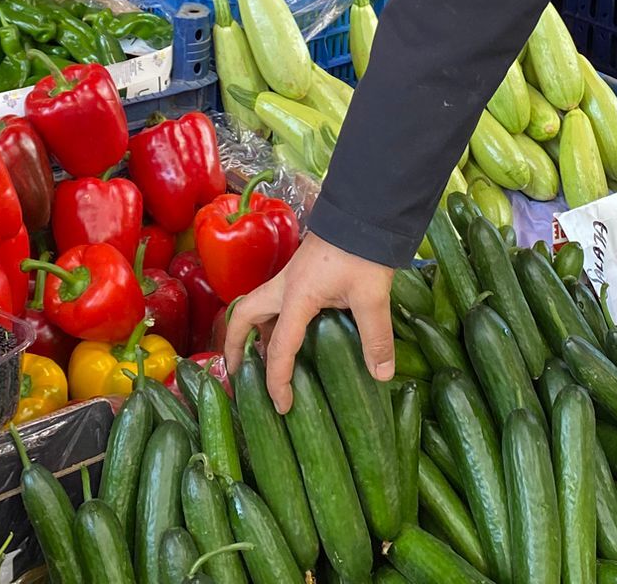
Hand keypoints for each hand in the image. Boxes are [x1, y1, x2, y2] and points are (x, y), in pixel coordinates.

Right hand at [221, 231, 394, 411]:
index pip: (279, 347)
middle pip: (243, 315)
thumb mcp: (372, 297)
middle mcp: (284, 286)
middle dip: (235, 345)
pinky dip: (270, 319)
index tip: (283, 405)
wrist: (365, 212)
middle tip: (237, 373)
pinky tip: (288, 332)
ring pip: (257, 305)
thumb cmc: (363, 252)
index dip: (277, 381)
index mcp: (297, 297)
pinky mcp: (300, 272)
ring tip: (258, 358)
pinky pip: (273, 300)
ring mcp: (290, 276)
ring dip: (251, 331)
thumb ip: (376, 337)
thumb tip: (381, 375)